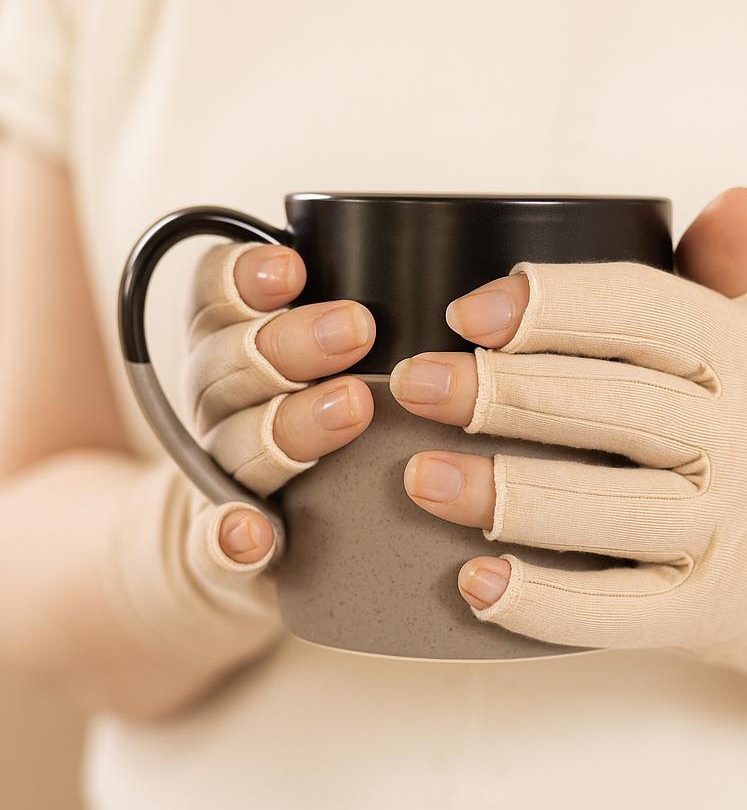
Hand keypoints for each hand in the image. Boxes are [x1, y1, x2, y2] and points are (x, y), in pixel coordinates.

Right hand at [183, 243, 375, 563]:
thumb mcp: (327, 355)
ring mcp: (221, 468)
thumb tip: (473, 290)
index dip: (245, 275)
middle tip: (356, 330)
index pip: (216, 293)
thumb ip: (365, 317)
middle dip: (289, 342)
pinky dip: (228, 537)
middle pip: (228, 360)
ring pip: (235, 439)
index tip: (294, 268)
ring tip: (351, 410)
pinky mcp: (228, 541)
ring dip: (285, 425)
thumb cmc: (317, 418)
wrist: (255, 531)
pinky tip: (253, 535)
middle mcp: (217, 399)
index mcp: (232, 343)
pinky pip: (211, 541)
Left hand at [391, 187, 746, 619]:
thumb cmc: (726, 428)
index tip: (462, 313)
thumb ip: (713, 275)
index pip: (645, 312)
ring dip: (508, 495)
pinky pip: (614, 611)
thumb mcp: (734, 345)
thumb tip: (741, 199)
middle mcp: (744, 443)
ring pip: (609, 510)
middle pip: (619, 408)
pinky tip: (472, 582)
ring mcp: (723, 533)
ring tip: (420, 478)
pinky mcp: (697, 610)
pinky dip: (541, 602)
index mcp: (743, 356)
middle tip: (416, 385)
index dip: (551, 307)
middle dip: (508, 394)